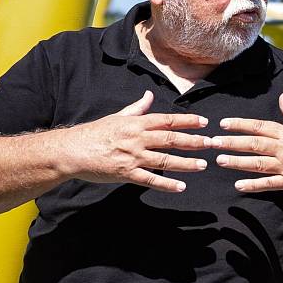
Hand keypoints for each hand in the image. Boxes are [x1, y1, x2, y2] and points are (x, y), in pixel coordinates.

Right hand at [63, 90, 209, 191]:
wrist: (71, 151)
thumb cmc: (94, 133)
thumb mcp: (117, 117)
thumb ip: (137, 108)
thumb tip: (149, 96)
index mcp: (136, 123)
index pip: (167, 120)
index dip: (188, 121)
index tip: (205, 122)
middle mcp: (137, 138)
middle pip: (170, 139)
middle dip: (193, 141)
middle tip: (211, 143)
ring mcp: (132, 157)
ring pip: (164, 160)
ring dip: (186, 163)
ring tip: (203, 165)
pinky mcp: (126, 174)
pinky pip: (150, 180)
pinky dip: (166, 184)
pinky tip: (181, 186)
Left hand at [209, 92, 282, 199]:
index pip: (260, 126)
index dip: (240, 124)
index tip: (223, 124)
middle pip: (255, 143)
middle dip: (232, 142)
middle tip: (212, 142)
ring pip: (258, 163)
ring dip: (238, 162)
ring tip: (220, 160)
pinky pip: (269, 184)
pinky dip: (253, 185)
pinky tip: (238, 185)